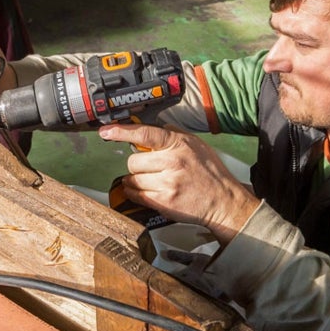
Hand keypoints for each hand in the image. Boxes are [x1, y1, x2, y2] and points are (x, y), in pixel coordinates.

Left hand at [101, 123, 258, 244]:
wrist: (223, 201)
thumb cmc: (210, 172)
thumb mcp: (195, 144)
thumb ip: (173, 135)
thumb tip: (152, 128)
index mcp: (179, 144)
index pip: (145, 134)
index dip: (122, 132)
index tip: (106, 131)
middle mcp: (172, 162)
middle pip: (133, 161)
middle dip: (138, 165)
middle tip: (150, 168)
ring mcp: (167, 183)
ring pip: (132, 179)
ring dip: (136, 180)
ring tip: (152, 180)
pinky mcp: (164, 202)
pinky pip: (136, 195)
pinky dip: (136, 193)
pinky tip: (148, 190)